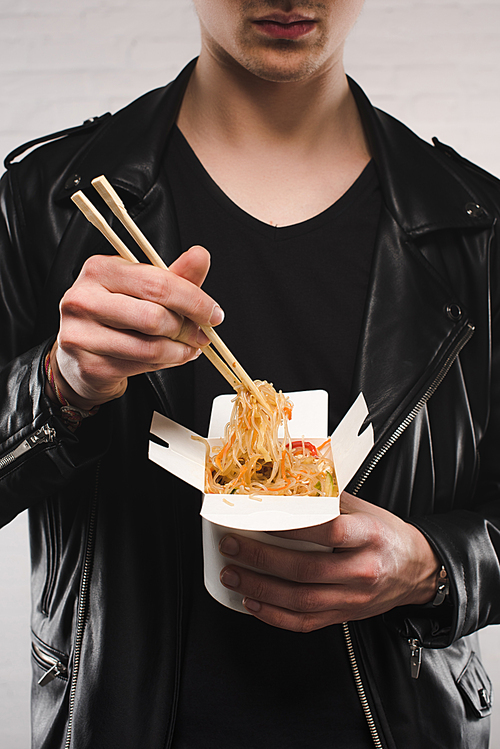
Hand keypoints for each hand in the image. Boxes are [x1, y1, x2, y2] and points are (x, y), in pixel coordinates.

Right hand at [49, 245, 222, 408]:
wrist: (79, 354)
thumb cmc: (115, 314)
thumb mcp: (143, 288)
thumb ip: (174, 276)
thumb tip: (200, 255)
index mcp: (100, 270)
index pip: (158, 284)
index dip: (194, 301)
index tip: (213, 313)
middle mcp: (84, 299)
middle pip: (155, 317)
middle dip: (188, 328)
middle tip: (202, 334)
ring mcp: (82, 334)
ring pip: (150, 346)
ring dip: (180, 350)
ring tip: (189, 347)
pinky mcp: (90, 365)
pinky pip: (141, 366)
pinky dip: (165, 363)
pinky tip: (170, 357)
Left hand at [219, 492, 440, 631]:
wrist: (418, 570)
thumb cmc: (387, 534)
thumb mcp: (366, 509)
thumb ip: (329, 500)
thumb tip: (287, 485)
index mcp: (369, 535)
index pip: (327, 531)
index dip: (290, 527)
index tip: (259, 519)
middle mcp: (362, 569)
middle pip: (305, 569)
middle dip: (262, 558)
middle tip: (232, 545)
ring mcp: (353, 598)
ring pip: (300, 599)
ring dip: (260, 588)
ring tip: (232, 574)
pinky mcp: (345, 616)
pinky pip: (305, 622)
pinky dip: (274, 616)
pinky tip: (252, 602)